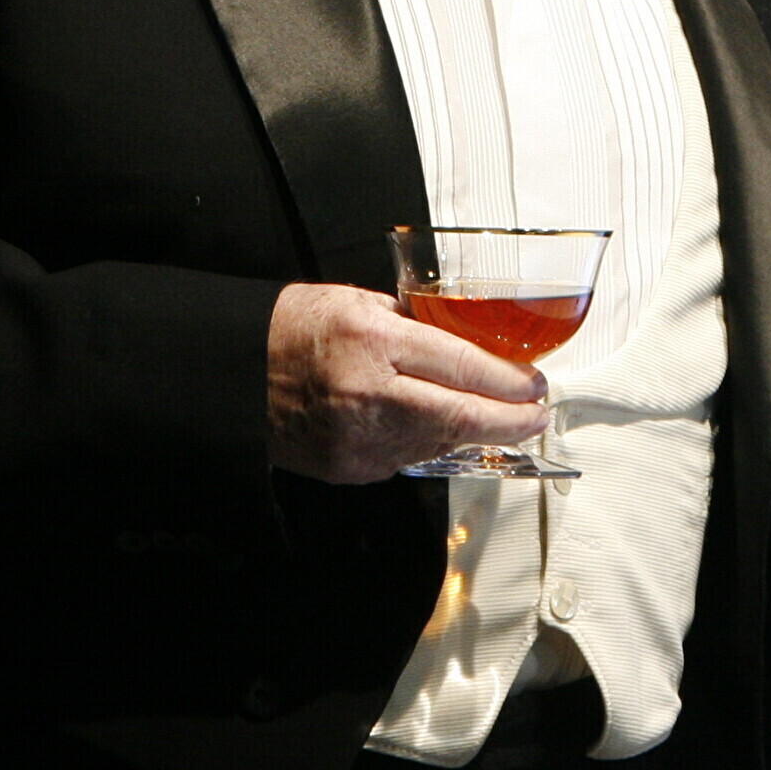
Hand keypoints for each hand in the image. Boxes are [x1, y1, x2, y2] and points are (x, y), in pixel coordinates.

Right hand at [266, 282, 550, 483]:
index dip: (509, 381)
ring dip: (475, 434)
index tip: (534, 384)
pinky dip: (430, 444)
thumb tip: (466, 342)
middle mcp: (369, 393)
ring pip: (442, 443)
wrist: (233, 375)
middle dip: (512, 420)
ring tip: (498, 420)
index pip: (464, 367)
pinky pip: (407, 458)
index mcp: (374, 340)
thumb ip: (413, 322)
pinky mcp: (350, 468)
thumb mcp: (357, 302)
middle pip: (464, 416)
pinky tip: (438, 429)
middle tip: (537, 415)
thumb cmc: (289, 329)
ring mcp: (359, 438)